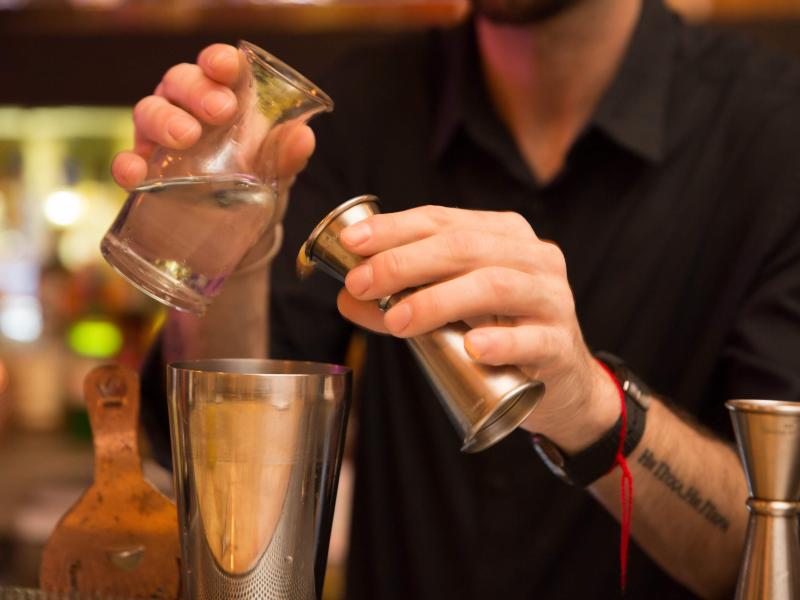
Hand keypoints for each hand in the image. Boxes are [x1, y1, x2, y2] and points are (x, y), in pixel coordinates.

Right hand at [111, 43, 314, 191]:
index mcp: (222, 95)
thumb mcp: (277, 172)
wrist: (239, 232)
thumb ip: (288, 155)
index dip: (219, 60)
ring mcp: (159, 137)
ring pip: (149, 111)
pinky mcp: (144, 170)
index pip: (218, 66)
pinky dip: (127, 164)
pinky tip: (135, 174)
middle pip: (180, 81)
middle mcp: (186, 107)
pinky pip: (126, 161)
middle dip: (197, 90)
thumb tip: (303, 138)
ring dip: (165, 119)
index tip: (227, 67)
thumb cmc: (256, 182)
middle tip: (220, 110)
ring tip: (186, 136)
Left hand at [335, 205, 618, 449]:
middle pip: (464, 248)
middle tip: (361, 284)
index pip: (444, 221)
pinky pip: (532, 338)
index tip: (353, 242)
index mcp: (503, 236)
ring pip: (495, 286)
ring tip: (397, 321)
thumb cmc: (500, 333)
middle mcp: (532, 257)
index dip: (395, 228)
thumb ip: (401, 301)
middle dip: (404, 262)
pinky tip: (472, 347)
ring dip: (439, 301)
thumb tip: (347, 296)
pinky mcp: (560, 344)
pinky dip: (500, 340)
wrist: (562, 382)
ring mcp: (551, 299)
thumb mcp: (450, 311)